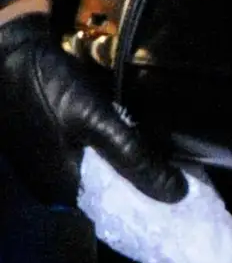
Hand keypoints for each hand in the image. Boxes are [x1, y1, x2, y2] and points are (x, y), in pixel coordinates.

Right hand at [0, 11, 186, 205]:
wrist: (9, 51)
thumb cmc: (47, 86)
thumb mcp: (95, 120)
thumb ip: (133, 156)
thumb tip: (176, 194)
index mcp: (59, 189)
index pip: (113, 211)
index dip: (148, 203)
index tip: (182, 195)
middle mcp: (51, 185)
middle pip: (108, 194)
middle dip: (141, 184)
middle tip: (179, 174)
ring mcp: (49, 164)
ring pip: (100, 175)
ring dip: (128, 167)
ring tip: (166, 161)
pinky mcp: (50, 144)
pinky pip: (89, 159)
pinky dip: (112, 154)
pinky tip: (135, 143)